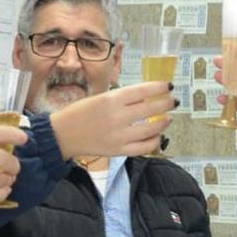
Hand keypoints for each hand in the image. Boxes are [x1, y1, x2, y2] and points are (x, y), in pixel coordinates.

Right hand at [49, 81, 177, 158]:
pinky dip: (154, 141)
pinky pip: (143, 147)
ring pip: (150, 129)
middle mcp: (117, 117)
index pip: (142, 91)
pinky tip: (158, 135)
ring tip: (169, 117)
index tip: (169, 85)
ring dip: (164, 122)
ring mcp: (119, 135)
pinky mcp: (118, 150)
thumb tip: (147, 97)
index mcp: (111, 99)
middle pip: (150, 109)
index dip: (159, 87)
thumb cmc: (80, 113)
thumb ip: (122, 98)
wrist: (63, 135)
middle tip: (174, 101)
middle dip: (166, 103)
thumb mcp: (100, 97)